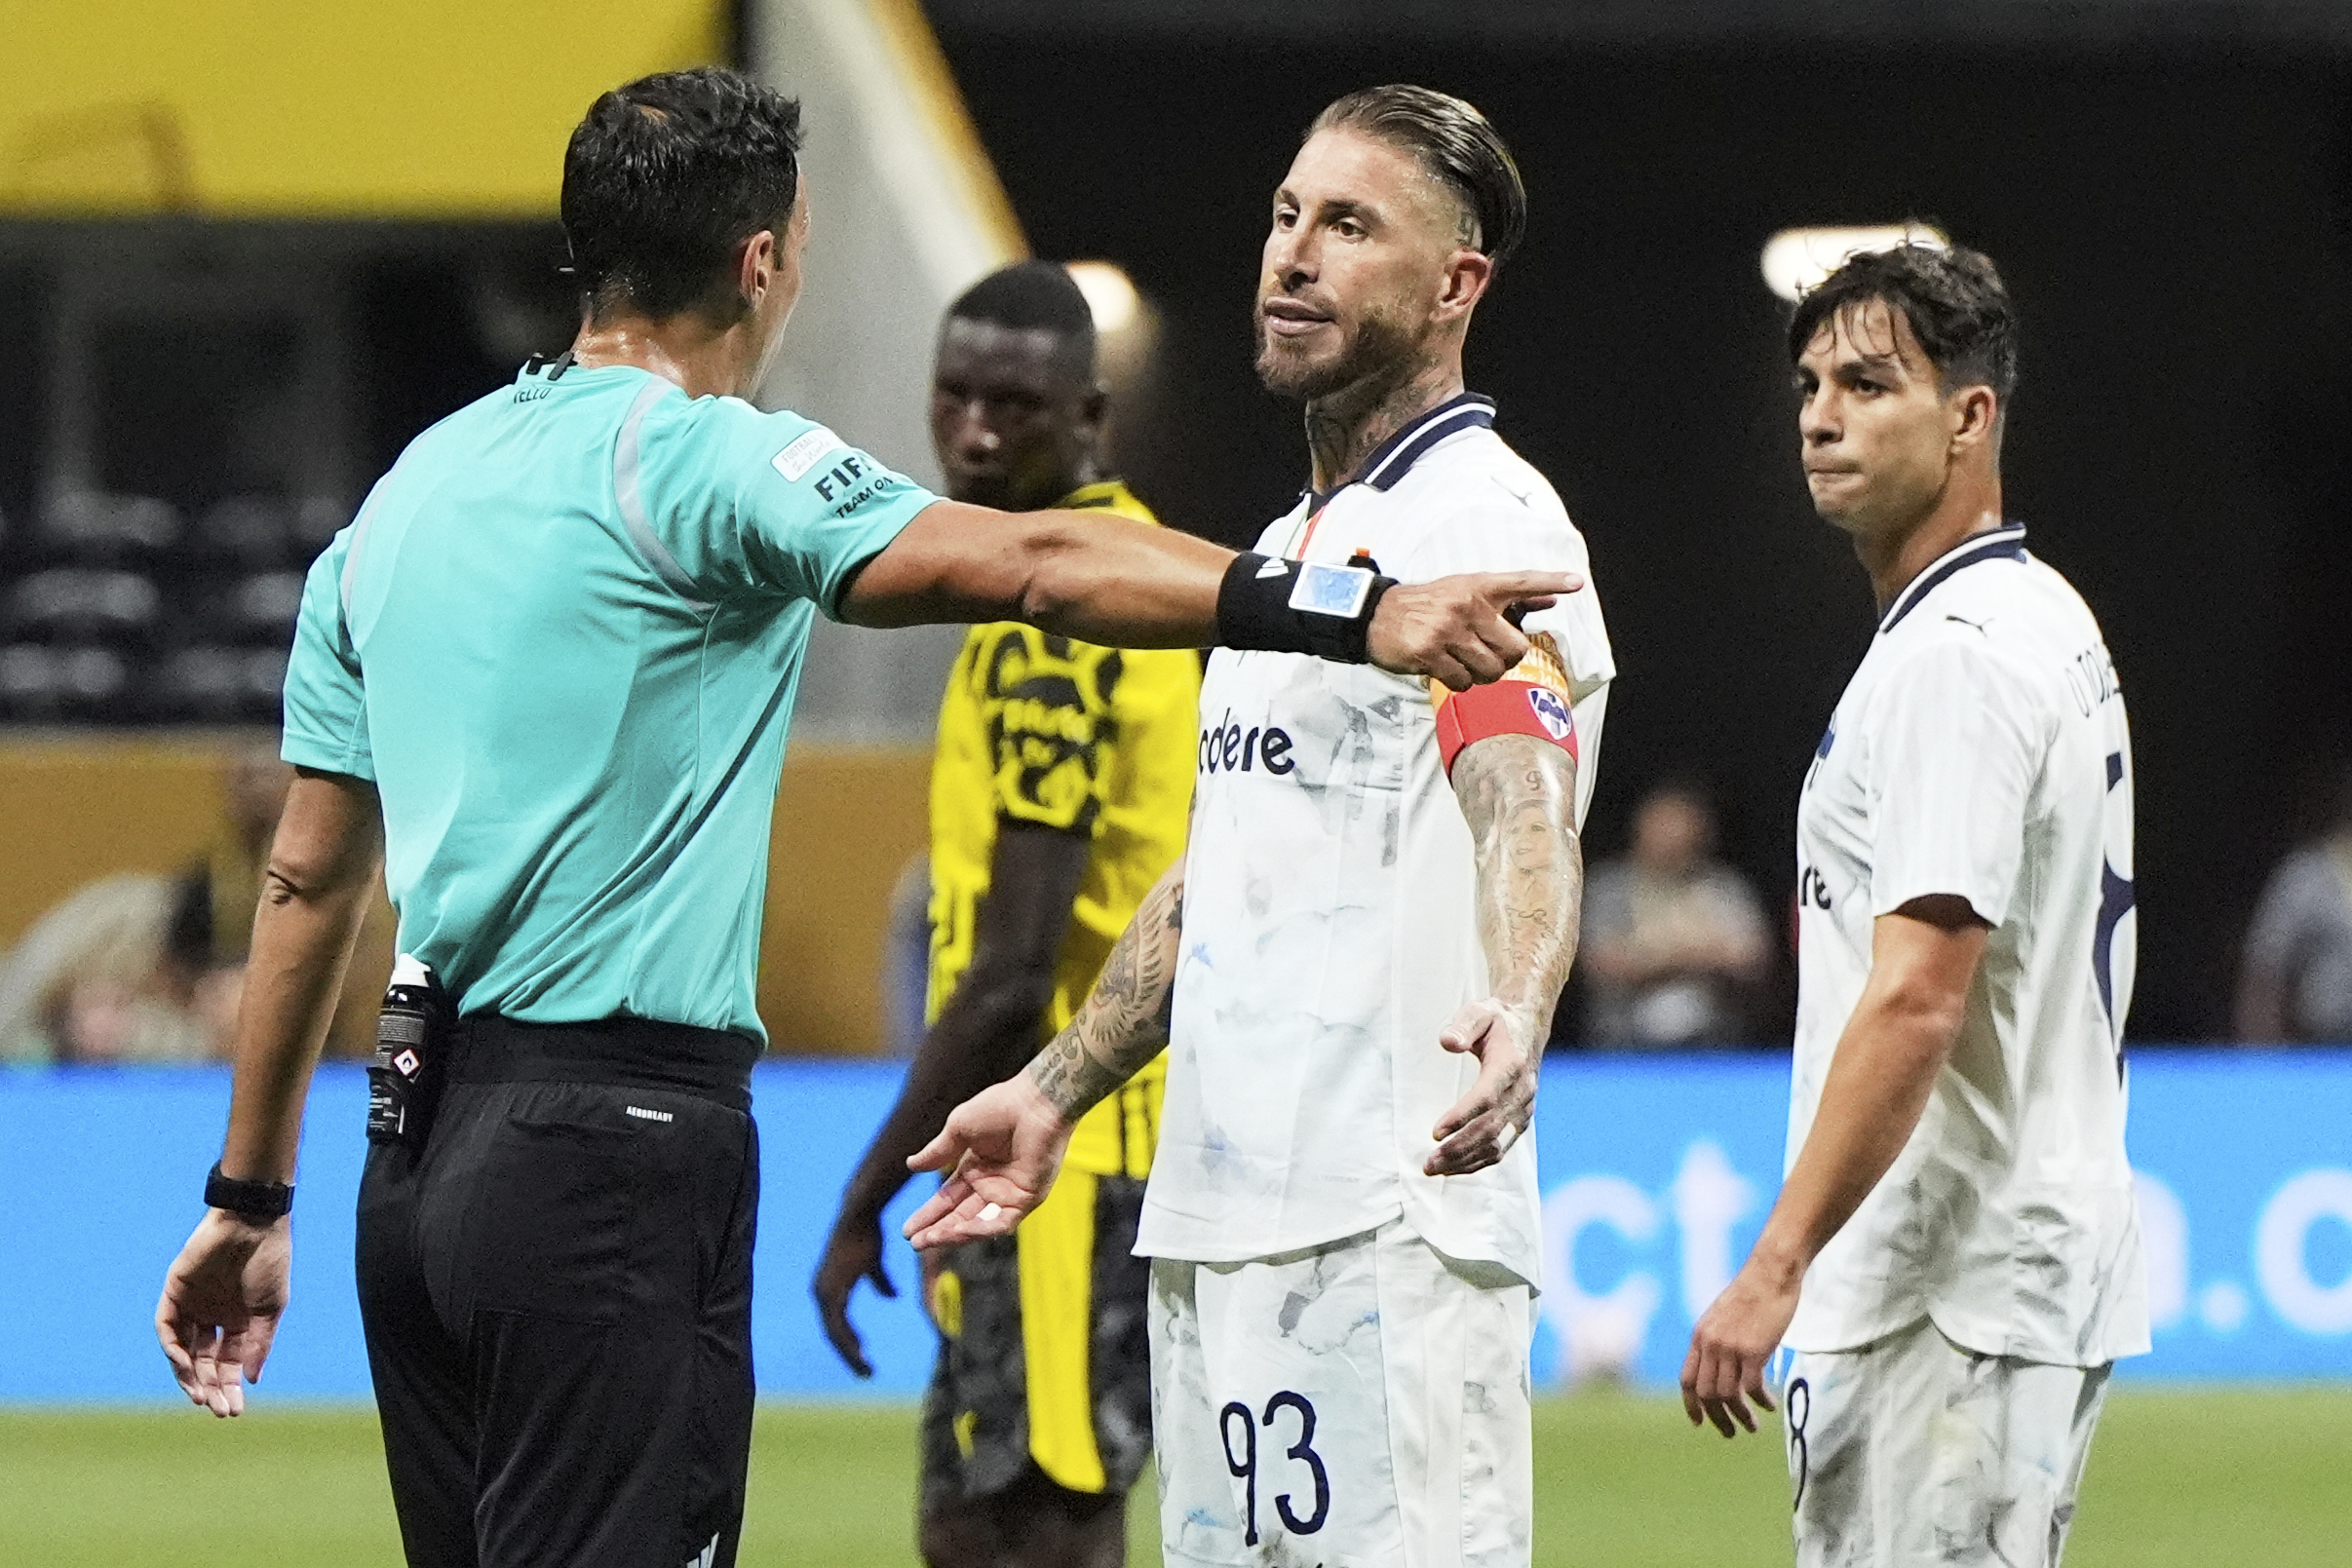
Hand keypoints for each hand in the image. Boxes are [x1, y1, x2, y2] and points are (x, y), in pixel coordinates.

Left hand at [155, 1209, 289, 1416]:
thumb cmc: (270, 1260)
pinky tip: (185, 1365)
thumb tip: (250, 1380)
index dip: (231, 1386)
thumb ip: (258, 1343)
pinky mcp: (174, 1292)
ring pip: (183, 1350)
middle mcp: (213, 1316)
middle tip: (219, 1410)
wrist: (253, 1222)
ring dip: (189, 1375)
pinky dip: (173, 1349)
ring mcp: (192, 1305)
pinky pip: (167, 1327)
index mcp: (238, 1320)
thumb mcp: (271, 1307)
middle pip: (205, 1361)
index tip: (235, 1410)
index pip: (229, 1362)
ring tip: (201, 1396)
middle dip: (212, 1387)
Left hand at [812, 1207, 897, 1377]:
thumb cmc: (866, 1235)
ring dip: (850, 1354)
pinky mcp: (831, 1292)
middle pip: (833, 1334)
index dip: (849, 1341)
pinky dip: (849, 1342)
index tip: (863, 1357)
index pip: (835, 1323)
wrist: (858, 1216)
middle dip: (849, 1354)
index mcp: (829, 1288)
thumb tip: (891, 1298)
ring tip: (865, 1370)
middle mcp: (821, 1293)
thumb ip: (880, 1281)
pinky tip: (860, 1354)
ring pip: (834, 1334)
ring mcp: (824, 1293)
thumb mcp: (874, 1263)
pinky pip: (838, 1326)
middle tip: (865, 1372)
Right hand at [902, 1072, 1072, 1249]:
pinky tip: (958, 1230)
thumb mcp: (958, 1129)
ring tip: (929, 1239)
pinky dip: (981, 1229)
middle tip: (916, 1243)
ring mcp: (1010, 1193)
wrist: (1034, 1103)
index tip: (907, 1230)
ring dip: (953, 1234)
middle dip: (937, 1230)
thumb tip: (910, 1165)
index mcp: (976, 1167)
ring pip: (979, 1224)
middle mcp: (992, 1184)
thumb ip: (937, 1152)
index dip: (929, 1214)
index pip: (948, 1198)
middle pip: (960, 1216)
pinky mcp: (1027, 1199)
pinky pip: (1002, 1222)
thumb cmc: (1000, 1107)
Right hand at [1369, 570, 1580, 691]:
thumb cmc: (1429, 605)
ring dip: (1480, 676)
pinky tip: (1445, 669)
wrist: (1377, 615)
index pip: (1521, 582)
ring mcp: (1448, 629)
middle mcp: (1466, 605)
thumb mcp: (1465, 592)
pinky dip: (1459, 683)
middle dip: (1506, 662)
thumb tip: (1550, 600)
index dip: (1550, 581)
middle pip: (1514, 649)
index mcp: (1478, 586)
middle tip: (1488, 657)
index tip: (1576, 583)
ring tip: (1463, 663)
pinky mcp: (1430, 652)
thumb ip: (1510, 599)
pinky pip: (1462, 681)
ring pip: (1490, 670)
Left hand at [1427, 997, 1540, 1175]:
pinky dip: (1479, 1161)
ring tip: (1434, 1169)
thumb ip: (1463, 1026)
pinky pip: (1502, 1148)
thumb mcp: (1479, 1012)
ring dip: (1465, 1161)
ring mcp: (1524, 1109)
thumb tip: (1447, 1043)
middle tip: (1428, 1163)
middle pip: (1489, 1128)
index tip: (1435, 1133)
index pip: (1486, 1098)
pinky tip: (1455, 1167)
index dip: (1461, 1118)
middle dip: (1457, 1149)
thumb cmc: (1497, 1020)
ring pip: (1496, 1145)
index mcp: (1511, 1065)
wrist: (1528, 1027)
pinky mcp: (1521, 1120)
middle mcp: (1521, 1091)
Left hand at [1680, 1254, 1799, 1436]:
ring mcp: (1730, 1347)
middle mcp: (1710, 1343)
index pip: (1687, 1379)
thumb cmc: (1752, 1293)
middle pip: (1705, 1394)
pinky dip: (1760, 1401)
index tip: (1700, 1423)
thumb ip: (1716, 1340)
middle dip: (1717, 1418)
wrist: (1770, 1273)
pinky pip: (1752, 1388)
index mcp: (1699, 1335)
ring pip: (1727, 1395)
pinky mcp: (1753, 1350)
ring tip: (1753, 1425)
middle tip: (1731, 1432)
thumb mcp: (1722, 1316)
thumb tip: (1719, 1368)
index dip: (1691, 1405)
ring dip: (1740, 1415)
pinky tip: (1770, 1405)